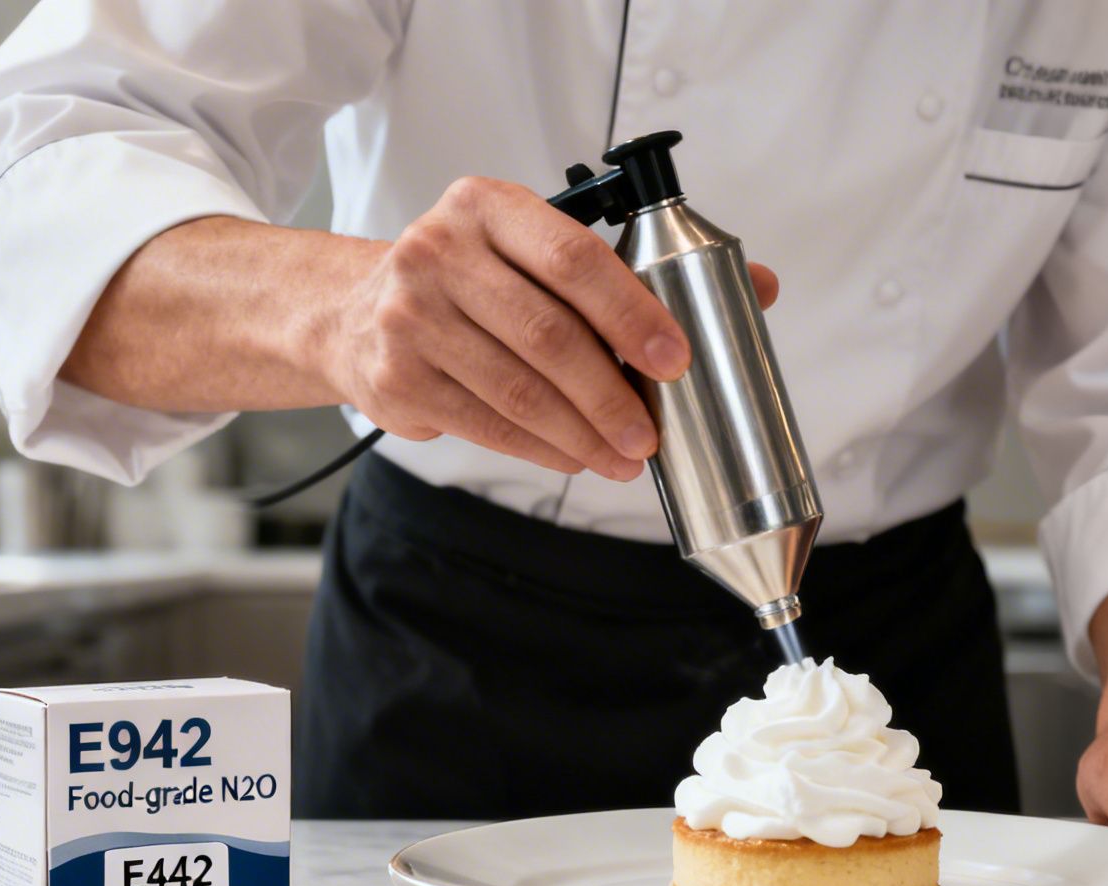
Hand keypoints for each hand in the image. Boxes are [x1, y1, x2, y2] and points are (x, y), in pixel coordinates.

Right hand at [324, 176, 779, 481]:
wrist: (350, 312)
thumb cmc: (467, 280)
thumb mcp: (533, 247)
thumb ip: (634, 265)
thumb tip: (757, 285)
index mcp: (487, 205)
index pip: (573, 256)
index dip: (632, 312)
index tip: (675, 359)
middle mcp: (439, 252)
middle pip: (548, 335)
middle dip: (611, 393)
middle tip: (651, 432)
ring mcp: (411, 316)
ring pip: (519, 390)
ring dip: (582, 434)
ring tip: (624, 456)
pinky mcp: (397, 377)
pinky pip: (488, 424)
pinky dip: (541, 449)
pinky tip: (576, 457)